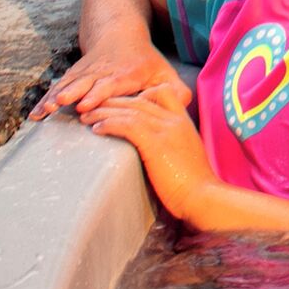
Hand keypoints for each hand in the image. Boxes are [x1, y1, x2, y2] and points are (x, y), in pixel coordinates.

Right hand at [40, 40, 187, 123]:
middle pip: (85, 83)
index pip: (111, 83)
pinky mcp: (72, 77)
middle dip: (73, 93)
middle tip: (61, 103)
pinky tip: (35, 115)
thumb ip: (175, 90)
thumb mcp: (163, 71)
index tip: (87, 104)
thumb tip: (182, 105)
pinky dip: (45, 100)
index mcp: (125, 72)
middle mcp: (101, 72)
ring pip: (67, 85)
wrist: (116, 32)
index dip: (99, 93)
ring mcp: (84, 73)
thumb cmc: (144, 61)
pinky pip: (57, 88)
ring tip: (42, 112)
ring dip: (54, 98)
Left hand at [83, 85, 212, 206]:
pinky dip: (110, 124)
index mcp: (184, 121)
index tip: (120, 105)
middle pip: (139, 100)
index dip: (138, 95)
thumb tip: (153, 149)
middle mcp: (175, 120)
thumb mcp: (186, 155)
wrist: (202, 195)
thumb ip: (172, 145)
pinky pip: (128, 125)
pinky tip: (97, 129)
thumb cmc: (194, 184)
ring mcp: (166, 130)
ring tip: (86, 117)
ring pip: (130, 110)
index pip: (162, 93)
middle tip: (92, 107)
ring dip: (104, 112)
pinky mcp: (156, 143)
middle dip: (113, 102)